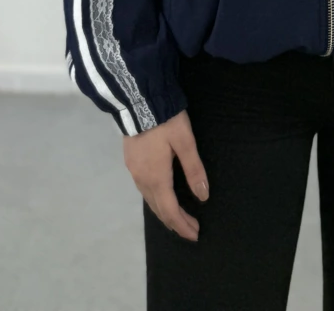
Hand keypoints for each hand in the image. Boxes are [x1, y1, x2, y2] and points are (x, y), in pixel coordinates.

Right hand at [123, 108, 208, 241]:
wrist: (138, 99)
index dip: (183, 224)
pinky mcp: (130, 161)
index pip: (170, 210)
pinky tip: (161, 197)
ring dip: (164, 212)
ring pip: (149, 200)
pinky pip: (144, 190)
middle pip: (159, 209)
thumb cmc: (165, 121)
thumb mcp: (185, 141)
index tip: (195, 234)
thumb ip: (194, 169)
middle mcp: (142, 179)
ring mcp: (133, 171)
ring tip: (178, 219)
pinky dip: (155, 200)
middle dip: (175, 222)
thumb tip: (203, 196)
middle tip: (191, 230)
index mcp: (156, 178)